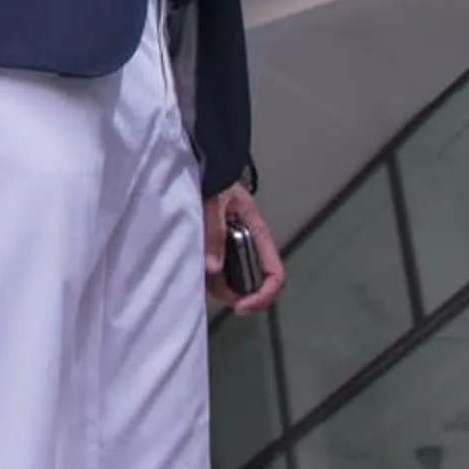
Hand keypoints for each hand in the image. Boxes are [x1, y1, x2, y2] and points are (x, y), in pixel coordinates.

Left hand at [203, 182, 283, 313]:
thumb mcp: (215, 200)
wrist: (201, 162)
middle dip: (235, 294)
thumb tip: (213, 269)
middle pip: (253, 283)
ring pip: (233, 280)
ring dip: (218, 286)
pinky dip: (208, 276)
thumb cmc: (214, 178)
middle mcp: (249, 244)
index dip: (264, 295)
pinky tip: (194, 266)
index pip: (274, 273)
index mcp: (257, 233)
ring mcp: (233, 247)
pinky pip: (217, 271)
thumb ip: (214, 230)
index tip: (242, 306)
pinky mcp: (217, 247)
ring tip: (198, 274)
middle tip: (210, 291)